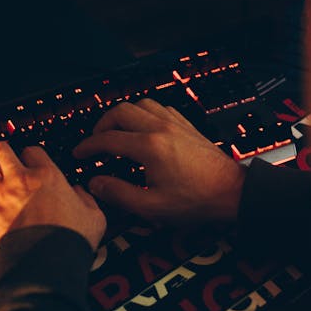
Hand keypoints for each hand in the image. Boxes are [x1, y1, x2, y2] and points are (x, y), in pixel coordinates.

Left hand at [0, 142, 106, 263]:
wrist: (45, 266)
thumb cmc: (68, 243)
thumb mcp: (94, 217)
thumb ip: (86, 199)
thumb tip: (80, 193)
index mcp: (47, 177)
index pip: (32, 150)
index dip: (30, 156)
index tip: (29, 164)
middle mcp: (19, 180)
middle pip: (0, 149)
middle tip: (0, 163)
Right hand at [73, 98, 245, 226]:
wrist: (231, 191)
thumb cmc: (195, 200)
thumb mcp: (152, 206)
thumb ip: (119, 194)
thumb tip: (96, 183)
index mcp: (149, 147)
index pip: (107, 139)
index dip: (88, 146)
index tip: (79, 154)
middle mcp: (160, 128)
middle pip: (120, 111)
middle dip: (101, 125)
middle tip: (95, 142)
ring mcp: (175, 123)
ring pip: (139, 104)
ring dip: (123, 115)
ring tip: (116, 132)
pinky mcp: (186, 124)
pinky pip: (159, 107)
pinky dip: (144, 113)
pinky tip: (143, 128)